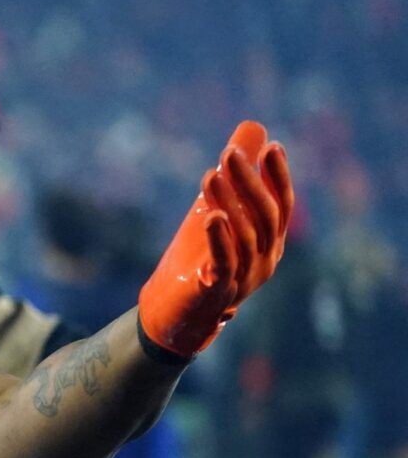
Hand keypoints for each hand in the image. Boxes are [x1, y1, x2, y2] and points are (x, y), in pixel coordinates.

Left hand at [138, 121, 292, 357]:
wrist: (175, 318)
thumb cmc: (197, 267)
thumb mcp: (218, 226)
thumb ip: (231, 190)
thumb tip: (246, 139)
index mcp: (269, 245)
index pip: (281, 205)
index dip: (279, 176)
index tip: (272, 146)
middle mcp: (264, 261)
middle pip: (265, 215)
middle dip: (249, 182)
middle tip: (230, 153)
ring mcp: (245, 279)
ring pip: (245, 235)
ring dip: (227, 201)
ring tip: (210, 175)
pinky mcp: (219, 292)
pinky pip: (225, 263)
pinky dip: (220, 238)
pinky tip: (212, 215)